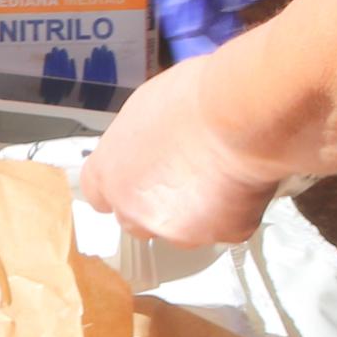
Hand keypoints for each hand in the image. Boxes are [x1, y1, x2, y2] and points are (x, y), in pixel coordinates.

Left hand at [81, 50, 288, 245]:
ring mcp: (178, 229)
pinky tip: (237, 182)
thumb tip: (145, 149)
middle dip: (155, 205)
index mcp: (108, 174)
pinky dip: (231, 211)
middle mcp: (135, 210)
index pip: (99, 196)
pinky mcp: (220, 236)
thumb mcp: (141, 111)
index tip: (133, 180)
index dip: (121, 187)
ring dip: (193, 212)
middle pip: (136, 220)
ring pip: (181, 231)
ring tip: (214, 175)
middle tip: (180, 176)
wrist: (235, 118)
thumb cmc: (190, 101)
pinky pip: (224, 227)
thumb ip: (133, 145)